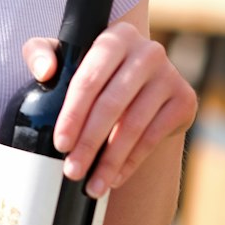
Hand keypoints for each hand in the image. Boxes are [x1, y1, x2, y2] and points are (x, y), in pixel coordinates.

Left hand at [23, 13, 196, 198]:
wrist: (138, 83)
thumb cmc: (91, 69)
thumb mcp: (62, 55)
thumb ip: (40, 53)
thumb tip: (45, 71)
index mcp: (116, 38)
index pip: (89, 79)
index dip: (73, 114)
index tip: (60, 144)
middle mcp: (147, 52)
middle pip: (112, 105)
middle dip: (89, 143)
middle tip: (72, 171)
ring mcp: (170, 75)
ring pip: (134, 126)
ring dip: (110, 161)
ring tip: (92, 186)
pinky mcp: (185, 99)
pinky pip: (153, 137)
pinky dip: (131, 162)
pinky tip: (114, 178)